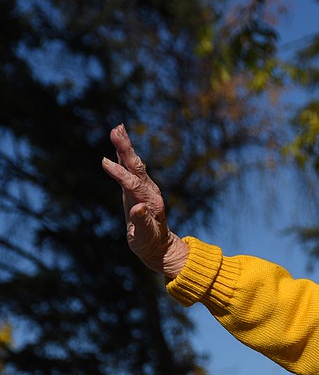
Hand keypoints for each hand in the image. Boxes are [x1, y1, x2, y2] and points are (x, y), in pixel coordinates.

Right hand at [101, 124, 188, 278]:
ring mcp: (144, 188)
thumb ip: (141, 222)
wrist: (158, 245)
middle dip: (125, 149)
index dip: (119, 173)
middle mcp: (149, 191)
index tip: (104, 161)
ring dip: (125, 147)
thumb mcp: (145, 236)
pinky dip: (123, 155)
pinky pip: (130, 168)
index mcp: (151, 202)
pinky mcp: (138, 188)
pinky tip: (119, 143)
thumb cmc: (150, 243)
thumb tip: (137, 208)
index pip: (133, 184)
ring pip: (133, 164)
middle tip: (116, 130)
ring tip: (117, 128)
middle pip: (136, 166)